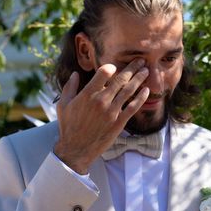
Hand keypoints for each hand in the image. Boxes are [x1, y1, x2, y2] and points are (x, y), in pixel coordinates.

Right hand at [53, 59, 149, 173]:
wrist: (76, 149)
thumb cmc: (68, 126)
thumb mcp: (63, 105)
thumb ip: (70, 87)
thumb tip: (75, 74)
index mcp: (87, 94)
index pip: (104, 72)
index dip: (111, 67)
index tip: (115, 66)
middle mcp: (101, 100)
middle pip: (120, 79)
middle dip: (132, 68)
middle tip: (140, 61)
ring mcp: (111, 111)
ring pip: (129, 91)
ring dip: (139, 79)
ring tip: (146, 71)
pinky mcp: (119, 122)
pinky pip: (133, 107)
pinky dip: (141, 98)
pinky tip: (146, 91)